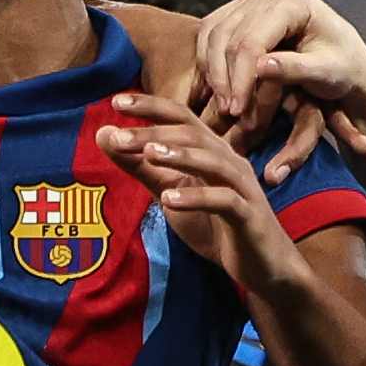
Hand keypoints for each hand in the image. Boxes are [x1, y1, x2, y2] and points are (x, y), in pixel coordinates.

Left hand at [103, 96, 289, 296]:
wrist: (260, 265)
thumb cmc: (215, 225)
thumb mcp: (171, 193)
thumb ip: (142, 167)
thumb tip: (105, 135)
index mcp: (211, 151)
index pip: (181, 118)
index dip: (151, 106)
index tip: (116, 100)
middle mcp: (229, 161)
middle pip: (193, 135)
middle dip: (154, 132)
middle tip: (117, 136)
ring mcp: (242, 187)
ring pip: (213, 161)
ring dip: (180, 156)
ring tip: (147, 155)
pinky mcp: (249, 216)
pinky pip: (225, 201)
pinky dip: (197, 198)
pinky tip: (169, 202)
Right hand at [184, 0, 365, 157]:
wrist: (344, 60)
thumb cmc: (342, 68)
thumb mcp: (326, 73)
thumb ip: (295, 69)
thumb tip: (260, 68)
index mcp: (294, 1)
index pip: (252, 40)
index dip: (240, 78)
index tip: (237, 110)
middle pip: (228, 36)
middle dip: (225, 78)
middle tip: (229, 112)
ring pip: (214, 35)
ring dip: (213, 73)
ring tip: (223, 104)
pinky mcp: (239, 10)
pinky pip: (210, 35)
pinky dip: (208, 62)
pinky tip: (215, 88)